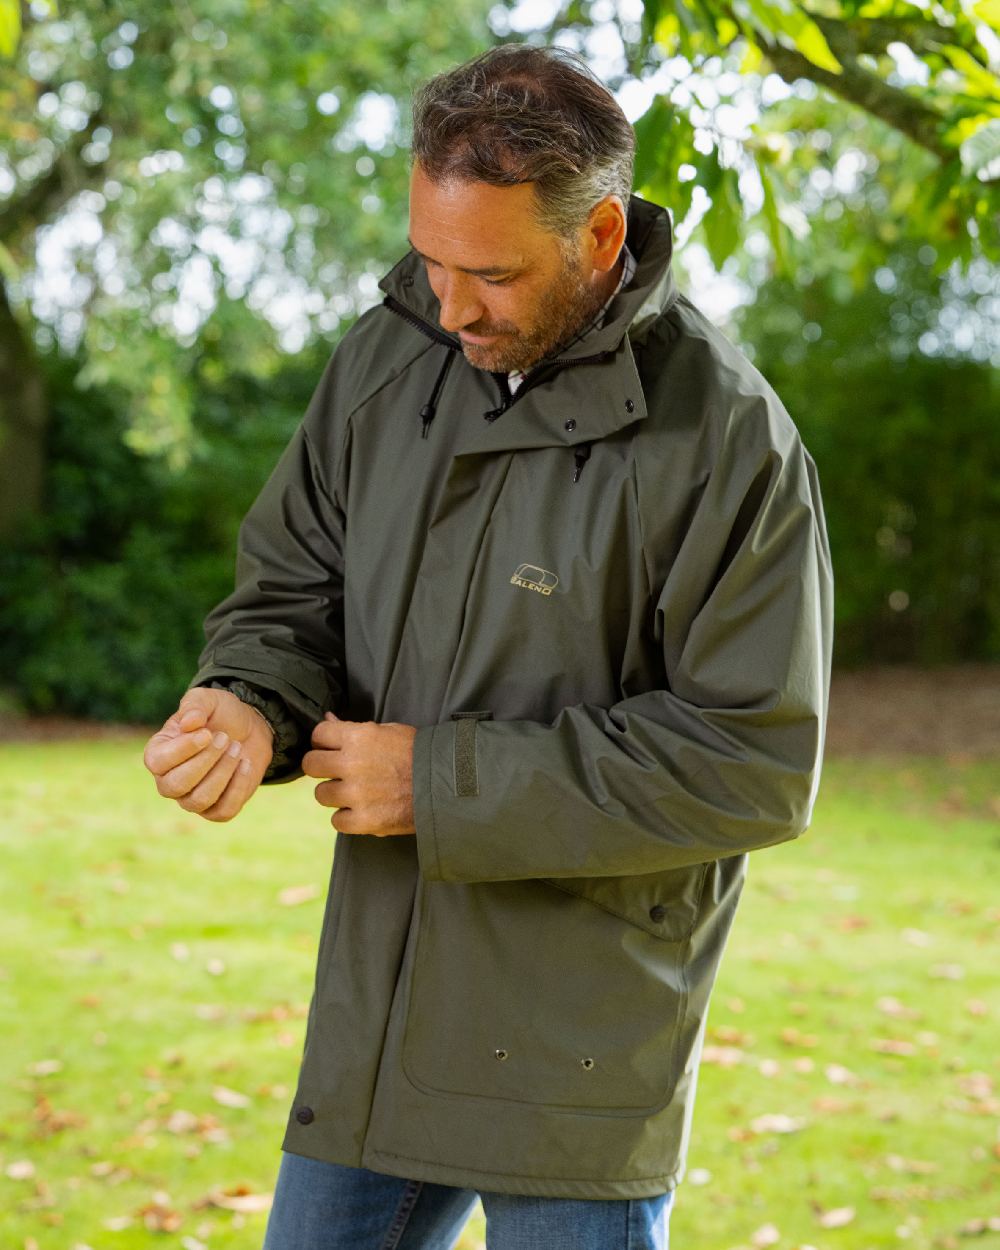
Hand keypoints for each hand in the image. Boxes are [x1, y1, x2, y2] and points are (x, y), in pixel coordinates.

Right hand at [143, 687, 273, 820]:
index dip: (183, 750)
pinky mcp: (216, 810)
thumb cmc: (221, 715)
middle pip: (176, 785)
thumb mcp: (209, 700)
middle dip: (205, 761)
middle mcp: (169, 781)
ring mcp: (191, 799)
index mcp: (159, 753)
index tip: (207, 733)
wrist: (249, 730)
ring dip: (223, 772)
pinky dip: (238, 787)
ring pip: (200, 800)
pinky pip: (223, 811)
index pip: (157, 762)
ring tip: (237, 748)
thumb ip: (195, 705)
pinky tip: (245, 764)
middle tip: (225, 738)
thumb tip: (189, 723)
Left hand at [303, 712, 415, 836]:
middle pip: (311, 765)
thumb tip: (327, 718)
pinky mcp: (364, 821)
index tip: (331, 748)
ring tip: (354, 792)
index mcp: (359, 737)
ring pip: (321, 794)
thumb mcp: (388, 731)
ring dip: (334, 793)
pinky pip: (336, 821)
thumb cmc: (418, 753)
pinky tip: (361, 811)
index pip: (318, 734)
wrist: (446, 784)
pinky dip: (347, 818)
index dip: (324, 741)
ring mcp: (356, 794)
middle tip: (338, 771)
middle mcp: (352, 764)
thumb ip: (353, 729)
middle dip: (322, 767)